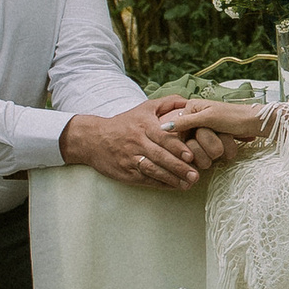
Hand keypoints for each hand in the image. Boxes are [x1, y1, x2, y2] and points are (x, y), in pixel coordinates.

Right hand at [61, 101, 215, 187]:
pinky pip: (145, 179)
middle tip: (195, 174)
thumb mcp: (144, 108)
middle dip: (178, 167)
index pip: (162, 138)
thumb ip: (168, 102)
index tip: (191, 155)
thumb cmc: (125, 122)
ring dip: (171, 179)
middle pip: (160, 156)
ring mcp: (131, 159)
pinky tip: (174, 187)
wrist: (93, 139)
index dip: (177, 147)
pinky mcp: (126, 172)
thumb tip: (188, 102)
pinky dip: (160, 184)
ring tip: (187, 184)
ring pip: (153, 170)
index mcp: (143, 126)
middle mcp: (137, 142)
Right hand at [168, 96, 267, 170]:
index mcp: (191, 109)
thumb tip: (164, 127)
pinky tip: (229, 145)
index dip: (186, 143)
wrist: (255, 122)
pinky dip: (221, 150)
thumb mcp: (208, 118)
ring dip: (215, 149)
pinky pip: (209, 152)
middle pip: (189, 143)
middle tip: (220, 134)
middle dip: (206, 145)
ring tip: (228, 138)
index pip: (177, 132)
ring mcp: (204, 130)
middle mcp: (195, 119)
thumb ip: (186, 122)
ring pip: (199, 150)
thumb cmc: (233, 116)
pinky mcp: (212, 139)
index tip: (193, 151)